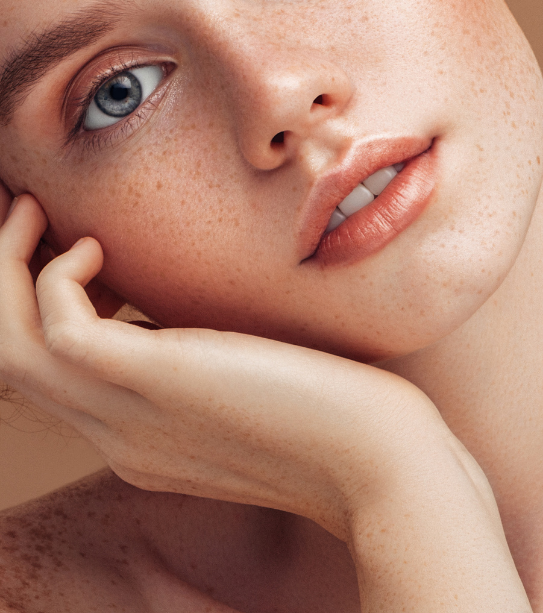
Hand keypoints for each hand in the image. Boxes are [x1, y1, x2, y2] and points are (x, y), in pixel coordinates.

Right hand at [0, 191, 531, 609]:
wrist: (377, 457)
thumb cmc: (338, 410)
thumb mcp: (251, 382)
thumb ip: (215, 358)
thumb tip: (206, 310)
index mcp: (140, 434)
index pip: (50, 376)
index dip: (37, 306)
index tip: (62, 248)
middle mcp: (119, 433)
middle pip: (9, 362)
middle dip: (3, 279)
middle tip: (23, 214)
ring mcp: (129, 416)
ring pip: (10, 349)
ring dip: (7, 269)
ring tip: (36, 213)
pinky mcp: (156, 381)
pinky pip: (58, 329)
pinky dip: (58, 278)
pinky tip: (101, 248)